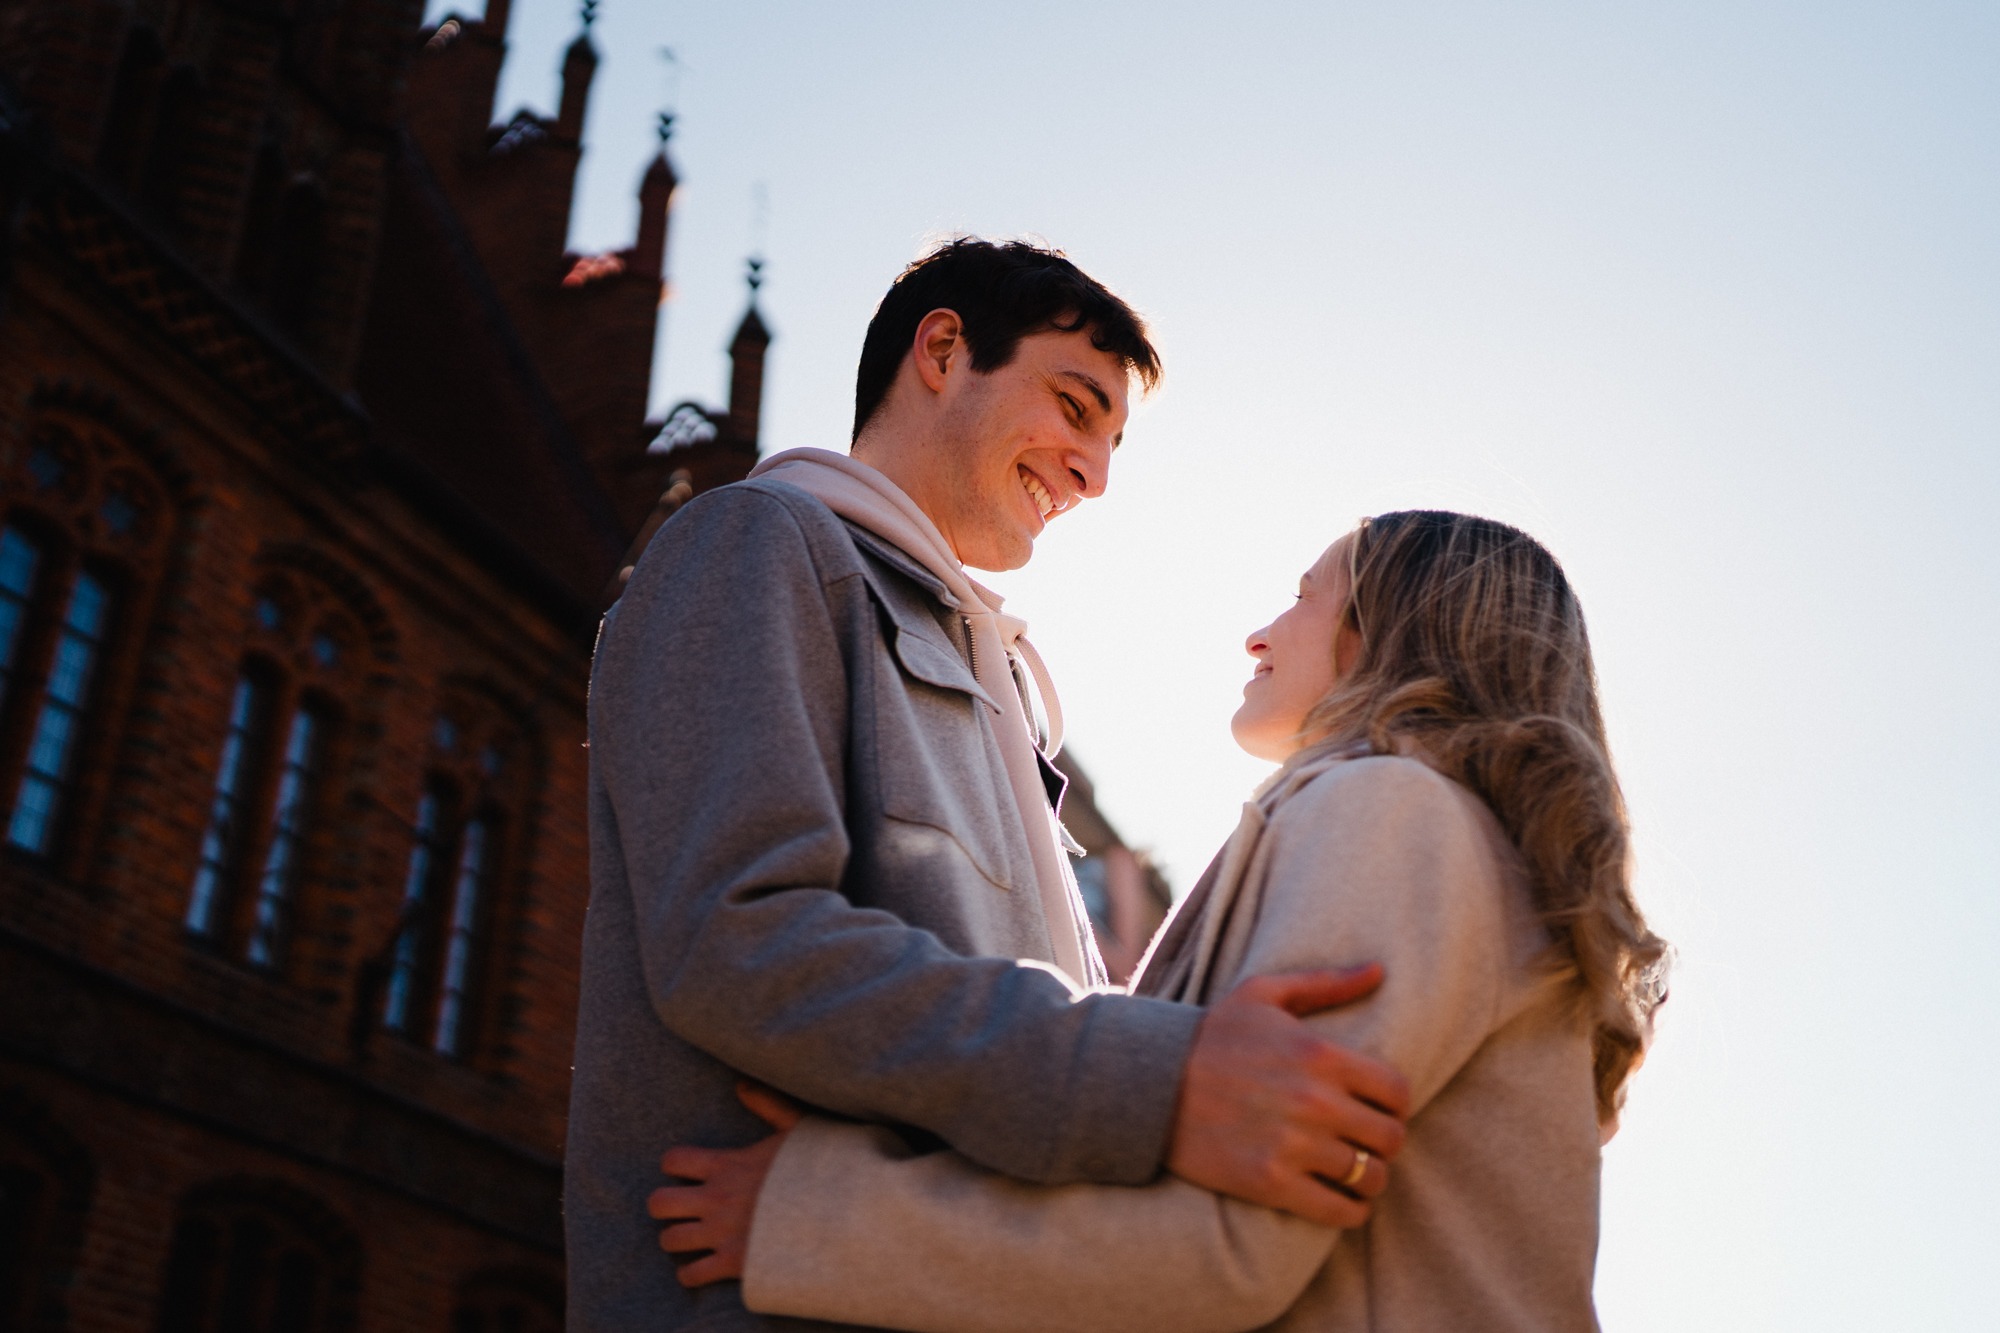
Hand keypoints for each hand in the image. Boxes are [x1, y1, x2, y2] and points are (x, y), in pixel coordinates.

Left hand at [647, 1082, 803, 1286]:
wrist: (837, 1215)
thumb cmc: (818, 1171)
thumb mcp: (798, 1130)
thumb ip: (769, 1106)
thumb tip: (743, 1084)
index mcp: (727, 1165)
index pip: (673, 1160)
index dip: (674, 1165)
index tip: (687, 1171)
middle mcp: (716, 1200)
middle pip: (658, 1203)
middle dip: (665, 1205)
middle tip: (683, 1207)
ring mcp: (721, 1234)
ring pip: (669, 1240)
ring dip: (678, 1239)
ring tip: (693, 1237)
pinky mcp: (732, 1264)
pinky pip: (692, 1275)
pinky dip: (694, 1273)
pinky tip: (706, 1266)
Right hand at [1167, 966, 1411, 1227]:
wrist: (1149, 1086)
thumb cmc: (1210, 1036)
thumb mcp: (1263, 995)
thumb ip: (1326, 983)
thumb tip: (1379, 971)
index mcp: (1320, 1054)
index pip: (1397, 1092)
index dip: (1395, 1104)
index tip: (1380, 1109)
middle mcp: (1315, 1101)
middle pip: (1390, 1137)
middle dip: (1384, 1141)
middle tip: (1366, 1142)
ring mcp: (1294, 1146)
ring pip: (1370, 1176)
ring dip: (1369, 1177)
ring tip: (1354, 1172)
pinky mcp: (1272, 1183)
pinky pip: (1340, 1211)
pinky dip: (1350, 1211)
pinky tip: (1342, 1201)